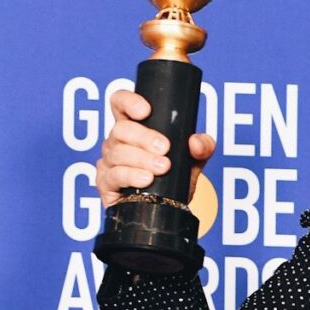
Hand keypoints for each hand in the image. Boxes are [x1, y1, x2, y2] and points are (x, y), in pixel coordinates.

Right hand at [96, 89, 215, 208]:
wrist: (168, 207)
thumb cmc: (175, 177)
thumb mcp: (193, 159)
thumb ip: (202, 147)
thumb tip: (196, 142)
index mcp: (135, 127)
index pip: (121, 103)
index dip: (128, 101)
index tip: (146, 110)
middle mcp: (118, 141)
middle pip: (121, 129)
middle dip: (144, 137)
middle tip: (165, 149)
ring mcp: (110, 162)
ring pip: (118, 153)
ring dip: (142, 159)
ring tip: (162, 167)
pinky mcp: (106, 184)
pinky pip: (114, 176)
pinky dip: (131, 176)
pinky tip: (146, 180)